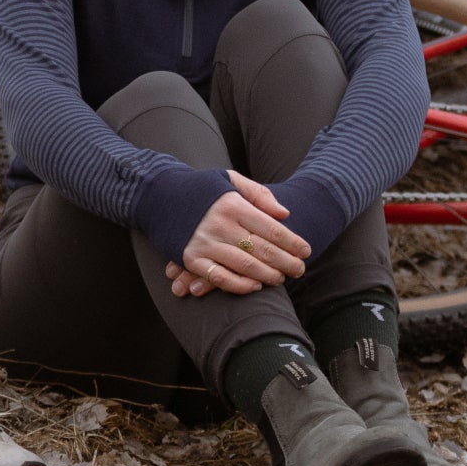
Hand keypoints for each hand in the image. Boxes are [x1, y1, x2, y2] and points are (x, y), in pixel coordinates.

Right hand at [166, 172, 311, 296]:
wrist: (160, 195)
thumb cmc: (202, 189)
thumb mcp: (230, 180)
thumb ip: (259, 194)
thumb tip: (285, 214)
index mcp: (232, 204)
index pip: (270, 228)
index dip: (292, 242)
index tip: (306, 250)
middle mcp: (219, 224)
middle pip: (262, 249)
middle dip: (286, 262)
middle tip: (300, 270)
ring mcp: (204, 243)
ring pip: (245, 266)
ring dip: (268, 276)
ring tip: (281, 278)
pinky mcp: (191, 258)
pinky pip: (220, 278)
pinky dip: (240, 285)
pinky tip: (255, 286)